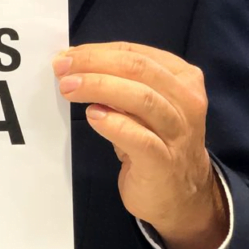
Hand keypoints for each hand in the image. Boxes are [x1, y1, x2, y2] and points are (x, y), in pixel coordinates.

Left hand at [54, 42, 227, 248]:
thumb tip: (74, 64)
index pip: (136, 53)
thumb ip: (120, 83)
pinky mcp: (164, 162)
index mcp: (183, 79)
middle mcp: (187, 101)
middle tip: (61, 68)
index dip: (98, 51)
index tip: (67, 55)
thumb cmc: (155, 141)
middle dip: (94, 63)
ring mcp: (179, 132)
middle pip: (138, 69)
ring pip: (141, 98)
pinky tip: (93, 116)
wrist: (181, 197)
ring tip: (68, 88)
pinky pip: (139, 137)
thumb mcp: (143, 107)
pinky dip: (113, 123)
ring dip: (99, 87)